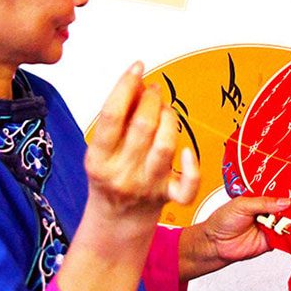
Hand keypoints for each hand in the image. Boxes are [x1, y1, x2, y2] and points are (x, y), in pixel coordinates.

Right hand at [85, 61, 199, 223]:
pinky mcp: (168, 197)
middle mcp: (122, 174)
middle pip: (142, 125)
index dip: (125, 86)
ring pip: (166, 145)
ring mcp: (146, 186)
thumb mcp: (100, 150)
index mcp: (98, 160)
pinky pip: (188, 185)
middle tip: (153, 89)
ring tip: (166, 109)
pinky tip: (187, 149)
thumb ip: (116, 119)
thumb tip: (137, 83)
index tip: (136, 67)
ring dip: (170, 118)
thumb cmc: (110, 178)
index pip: (111, 115)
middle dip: (152, 98)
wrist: (116, 223)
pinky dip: (192, 165)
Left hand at [179, 196, 290, 280]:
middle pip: (287, 210)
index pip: (278, 194)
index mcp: (260, 199)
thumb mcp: (242, 205)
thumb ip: (263, 203)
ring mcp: (271, 227)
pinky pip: (287, 239)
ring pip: (289, 224)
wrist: (215, 243)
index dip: (288, 192)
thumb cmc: (223, 220)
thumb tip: (285, 202)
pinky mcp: (272, 242)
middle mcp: (267, 213)